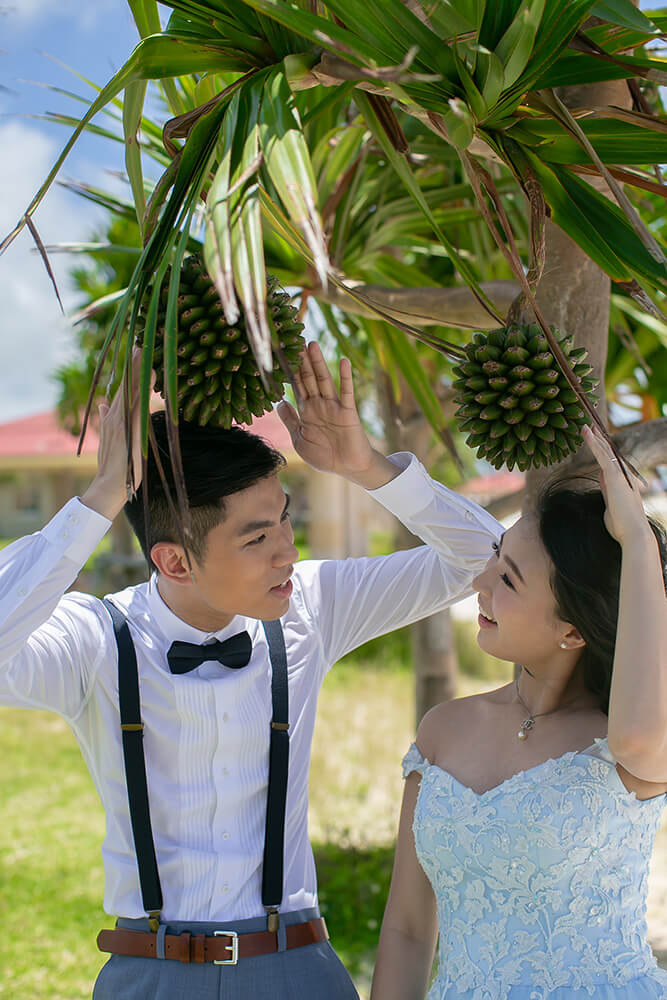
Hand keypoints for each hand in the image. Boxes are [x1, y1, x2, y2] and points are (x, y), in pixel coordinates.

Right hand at [81, 350, 142, 519]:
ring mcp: (120, 421)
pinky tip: (151, 375)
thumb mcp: (108, 440)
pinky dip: (144, 387)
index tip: (136, 354)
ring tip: (145, 352)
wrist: (110, 484)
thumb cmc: (113, 466)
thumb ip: (106, 421)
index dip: (130, 372)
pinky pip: (139, 403)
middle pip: (126, 385)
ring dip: (139, 370)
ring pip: (131, 390)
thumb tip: (101, 404)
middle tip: (141, 344)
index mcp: (112, 417)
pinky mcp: (129, 429)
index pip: (122, 389)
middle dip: (134, 365)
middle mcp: (114, 416)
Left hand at [277, 342, 374, 478]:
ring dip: (318, 362)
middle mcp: (319, 404)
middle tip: (294, 339)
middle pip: (308, 377)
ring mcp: (333, 406)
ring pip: (323, 380)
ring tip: (311, 344)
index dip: (289, 370)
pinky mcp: (348, 412)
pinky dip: (345, 377)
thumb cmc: (324, 456)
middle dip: (301, 360)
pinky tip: (343, 361)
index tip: (281, 353)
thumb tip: (279, 402)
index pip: (296, 385)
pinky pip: (346, 392)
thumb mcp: (300, 440)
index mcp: (306, 411)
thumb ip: (290, 421)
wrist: (347, 469)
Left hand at [582, 424, 649, 545]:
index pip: (610, 462)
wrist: (633, 533)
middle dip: (599, 439)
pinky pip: (602, 455)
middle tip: (590, 426)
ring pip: (605, 451)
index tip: (595, 441)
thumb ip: (607, 491)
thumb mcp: (611, 505)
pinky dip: (593, 443)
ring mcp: (620, 475)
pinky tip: (586, 433)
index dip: (603, 450)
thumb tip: (602, 478)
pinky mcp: (615, 476)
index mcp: (622, 482)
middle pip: (609, 453)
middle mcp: (623, 476)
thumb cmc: (622, 526)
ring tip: (585, 425)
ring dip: (595, 437)